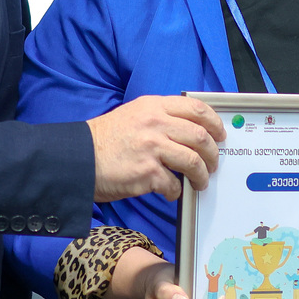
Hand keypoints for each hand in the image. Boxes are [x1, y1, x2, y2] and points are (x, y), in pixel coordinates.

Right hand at [87, 96, 225, 201]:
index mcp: (153, 106)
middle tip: (213, 163)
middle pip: (200, 136)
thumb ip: (161, 118)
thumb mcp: (133, 115)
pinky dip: (176, 192)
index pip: (197, 109)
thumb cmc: (104, 140)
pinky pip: (174, 184)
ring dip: (201, 176)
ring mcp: (152, 147)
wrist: (79, 158)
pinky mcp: (147, 172)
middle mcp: (155, 123)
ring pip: (193, 161)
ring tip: (199, 182)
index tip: (220, 134)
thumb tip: (189, 131)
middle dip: (213, 153)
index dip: (214, 123)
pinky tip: (171, 192)